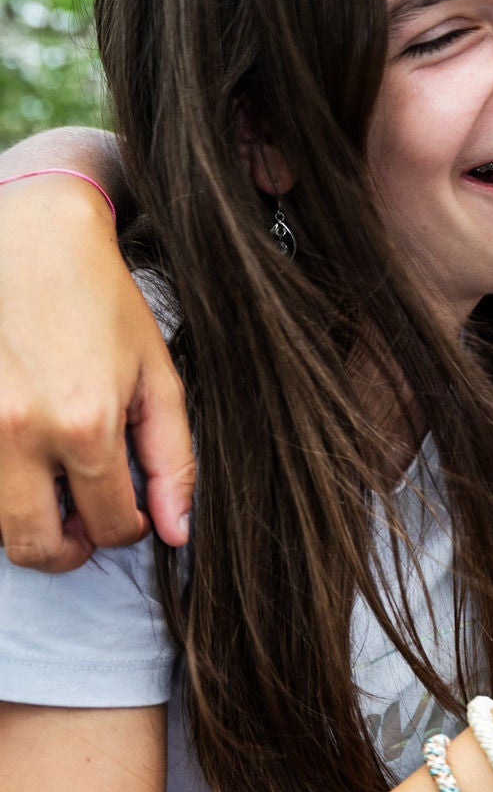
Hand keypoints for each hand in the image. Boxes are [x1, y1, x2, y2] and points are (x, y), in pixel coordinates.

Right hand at [0, 179, 191, 569]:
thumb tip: (176, 530)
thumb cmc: (102, 304)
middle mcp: (19, 434)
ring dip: (29, 519)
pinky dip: (2, 484)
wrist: (31, 244)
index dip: (129, 529)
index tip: (131, 511)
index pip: (110, 527)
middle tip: (86, 522)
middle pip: (34, 547)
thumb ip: (172, 459)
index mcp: (85, 425)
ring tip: (57, 484)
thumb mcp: (157, 376)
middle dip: (68, 548)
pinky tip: (27, 455)